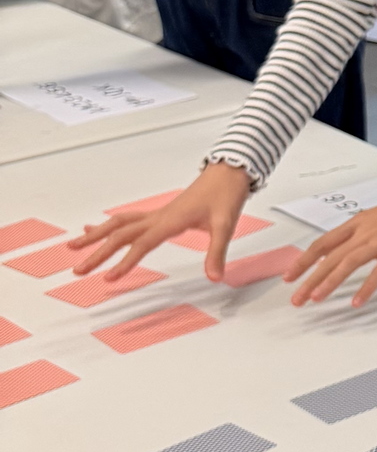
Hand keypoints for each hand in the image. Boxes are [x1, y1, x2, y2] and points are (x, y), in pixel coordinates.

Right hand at [68, 161, 253, 281]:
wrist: (228, 173)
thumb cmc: (226, 197)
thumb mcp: (225, 226)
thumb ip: (217, 252)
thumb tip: (215, 278)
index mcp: (170, 221)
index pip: (142, 244)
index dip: (125, 262)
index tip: (108, 278)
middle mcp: (158, 217)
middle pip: (120, 235)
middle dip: (97, 253)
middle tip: (77, 271)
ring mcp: (156, 214)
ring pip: (118, 224)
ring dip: (95, 236)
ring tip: (73, 247)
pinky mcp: (160, 214)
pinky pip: (128, 220)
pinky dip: (109, 227)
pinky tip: (96, 230)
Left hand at [285, 187, 376, 308]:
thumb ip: (363, 234)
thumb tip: (349, 252)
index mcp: (358, 222)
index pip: (323, 243)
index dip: (303, 260)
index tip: (290, 276)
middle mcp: (364, 231)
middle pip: (330, 257)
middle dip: (310, 279)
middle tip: (297, 299)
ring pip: (347, 263)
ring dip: (329, 282)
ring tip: (316, 300)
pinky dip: (366, 287)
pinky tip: (356, 302)